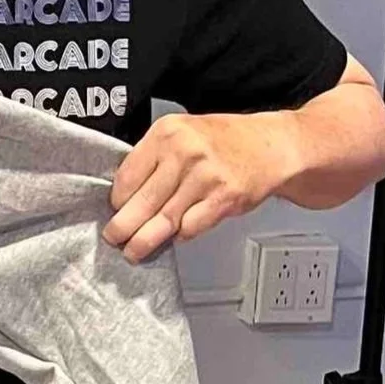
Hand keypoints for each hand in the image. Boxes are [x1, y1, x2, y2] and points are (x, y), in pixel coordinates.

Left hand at [104, 110, 297, 263]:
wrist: (270, 145)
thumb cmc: (224, 140)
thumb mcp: (181, 133)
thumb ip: (154, 157)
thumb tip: (126, 194)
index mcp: (166, 133)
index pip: (128, 175)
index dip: (117, 200)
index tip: (114, 211)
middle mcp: (185, 153)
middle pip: (143, 201)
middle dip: (124, 227)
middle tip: (114, 238)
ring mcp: (206, 177)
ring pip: (165, 219)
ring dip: (146, 240)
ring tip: (134, 250)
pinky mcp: (225, 199)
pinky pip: (192, 226)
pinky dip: (180, 236)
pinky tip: (174, 237)